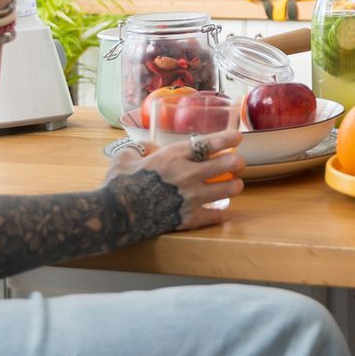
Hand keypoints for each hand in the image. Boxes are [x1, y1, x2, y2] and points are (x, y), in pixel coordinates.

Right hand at [106, 128, 246, 230]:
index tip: (237, 137)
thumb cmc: (118, 184)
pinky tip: (222, 211)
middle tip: (237, 163)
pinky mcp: (189, 218)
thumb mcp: (125, 157)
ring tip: (235, 185)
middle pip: (228, 164)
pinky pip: (216, 215)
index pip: (210, 142)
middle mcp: (188, 174)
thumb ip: (140, 149)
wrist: (116, 215)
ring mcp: (191, 197)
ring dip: (234, 186)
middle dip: (237, 162)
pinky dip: (222, 212)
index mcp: (174, 156)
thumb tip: (149, 147)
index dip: (228, 138)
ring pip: (229, 189)